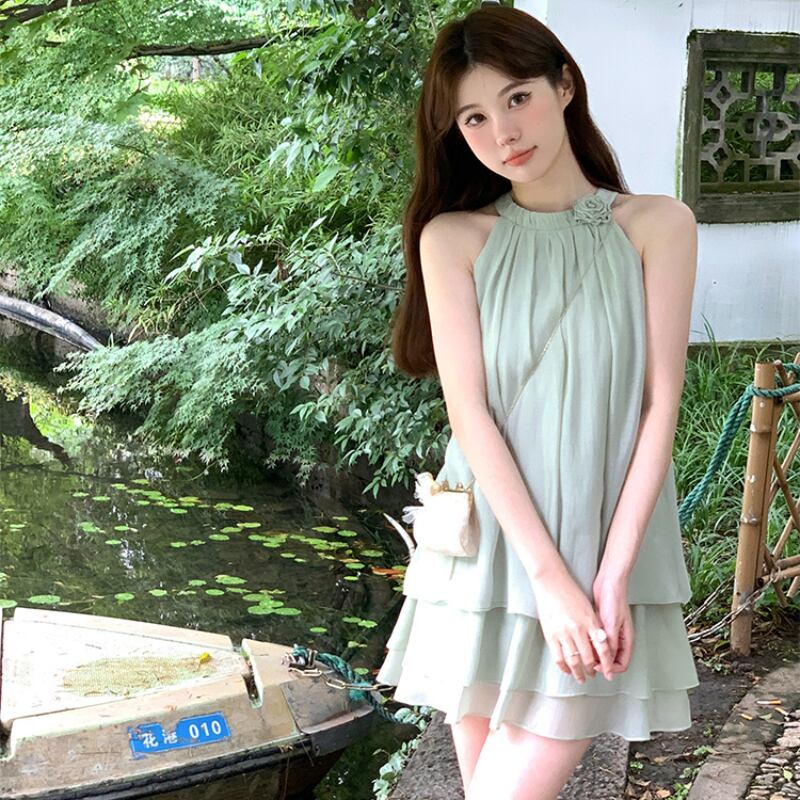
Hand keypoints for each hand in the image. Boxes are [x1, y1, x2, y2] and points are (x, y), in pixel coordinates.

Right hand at [531, 569, 615, 683]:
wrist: (551, 582)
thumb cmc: (569, 592)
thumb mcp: (587, 608)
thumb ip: (593, 627)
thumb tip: (597, 645)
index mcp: (590, 622)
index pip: (602, 649)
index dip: (606, 664)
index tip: (608, 672)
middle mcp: (578, 629)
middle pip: (588, 659)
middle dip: (592, 670)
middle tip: (592, 674)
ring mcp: (563, 633)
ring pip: (573, 661)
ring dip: (578, 672)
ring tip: (580, 677)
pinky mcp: (550, 634)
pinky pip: (558, 657)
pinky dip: (563, 666)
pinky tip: (566, 669)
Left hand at [591, 569, 633, 676]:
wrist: (609, 582)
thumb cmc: (614, 600)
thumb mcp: (611, 626)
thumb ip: (610, 646)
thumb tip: (607, 665)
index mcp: (626, 640)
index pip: (621, 664)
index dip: (609, 669)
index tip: (597, 667)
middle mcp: (619, 637)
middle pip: (611, 659)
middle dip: (601, 663)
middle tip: (589, 661)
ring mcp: (611, 631)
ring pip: (603, 650)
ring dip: (595, 653)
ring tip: (585, 651)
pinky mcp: (602, 625)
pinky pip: (597, 640)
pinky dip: (591, 643)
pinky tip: (584, 640)